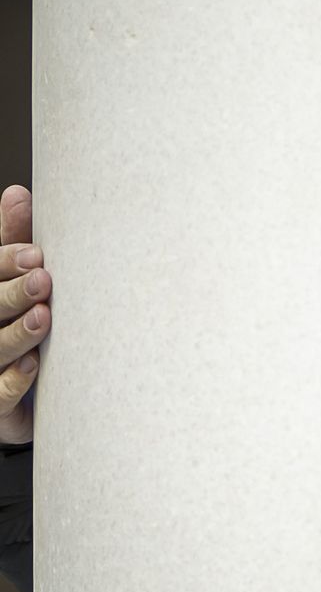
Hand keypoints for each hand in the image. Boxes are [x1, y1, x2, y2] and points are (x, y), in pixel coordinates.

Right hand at [0, 185, 49, 444]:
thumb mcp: (14, 280)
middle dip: (13, 294)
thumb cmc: (17, 325)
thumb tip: (17, 193)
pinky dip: (13, 381)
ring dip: (18, 334)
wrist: (23, 398)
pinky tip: (32, 366)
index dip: (6, 263)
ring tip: (44, 317)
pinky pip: (0, 394)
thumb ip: (14, 244)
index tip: (36, 254)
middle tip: (43, 279)